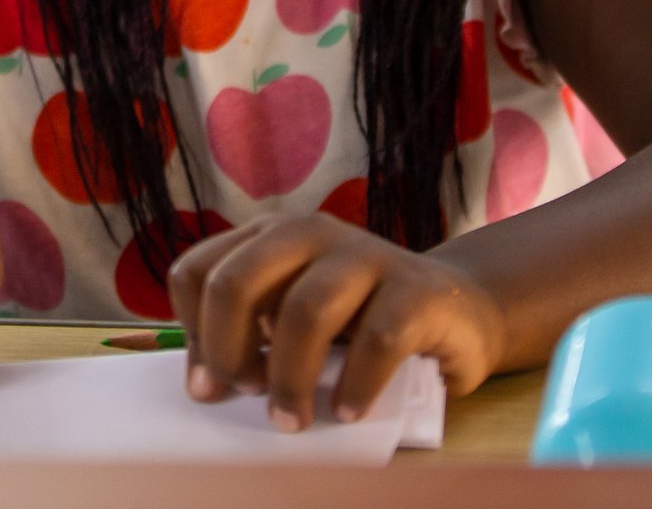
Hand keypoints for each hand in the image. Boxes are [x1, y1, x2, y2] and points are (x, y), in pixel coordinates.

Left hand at [170, 214, 507, 432]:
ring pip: (303, 312)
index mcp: (270, 236)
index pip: (197, 272)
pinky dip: (355, 386)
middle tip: (247, 394)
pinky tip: (349, 411)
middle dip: (228, 351)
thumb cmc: (361, 319)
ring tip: (292, 419)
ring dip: (289, 378)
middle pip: (237, 283)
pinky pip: (375, 341)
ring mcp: (367, 254)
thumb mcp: (294, 317)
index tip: (210, 381)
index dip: (193, 333)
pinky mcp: (417, 289)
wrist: (458, 308)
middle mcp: (311, 232)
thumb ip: (249, 337)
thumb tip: (204, 386)